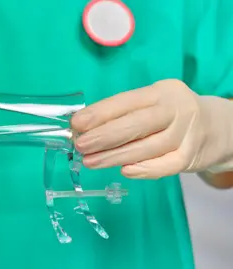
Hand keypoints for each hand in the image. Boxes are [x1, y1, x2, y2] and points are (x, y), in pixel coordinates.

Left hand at [70, 79, 232, 178]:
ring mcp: (186, 133)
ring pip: (147, 147)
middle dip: (104, 136)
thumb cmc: (171, 115)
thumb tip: (84, 129)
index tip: (76, 124)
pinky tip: (124, 171)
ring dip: (115, 157)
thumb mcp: (152, 104)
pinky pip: (165, 165)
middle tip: (80, 146)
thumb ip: (124, 115)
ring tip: (90, 162)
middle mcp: (176, 109)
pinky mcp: (192, 156)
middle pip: (137, 124)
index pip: (127, 101)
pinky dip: (143, 169)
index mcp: (160, 92)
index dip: (100, 113)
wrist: (218, 127)